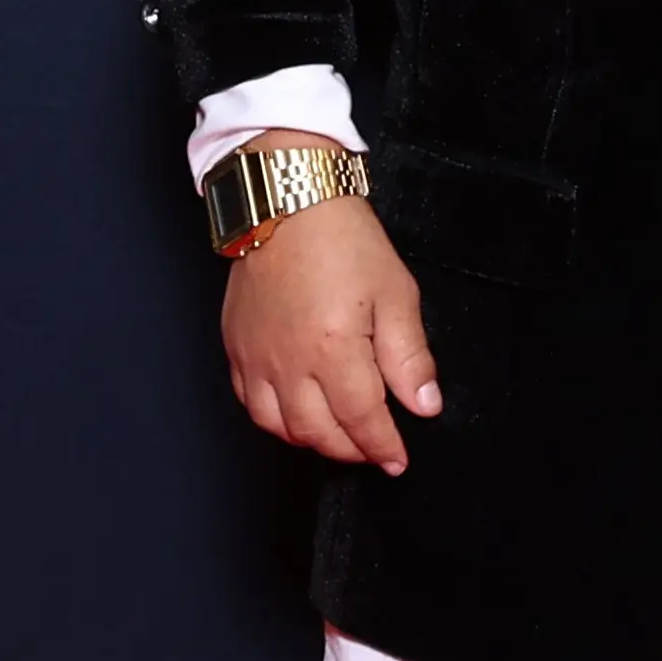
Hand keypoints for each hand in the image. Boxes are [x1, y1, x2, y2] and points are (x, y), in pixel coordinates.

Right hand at [218, 143, 438, 472]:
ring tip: (338, 436)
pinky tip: (295, 413)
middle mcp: (289, 362)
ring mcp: (257, 357)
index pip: (362, 421)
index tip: (398, 460)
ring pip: (280, 426)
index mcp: (334, 350)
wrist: (287, 200)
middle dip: (351, 450)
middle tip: (373, 448)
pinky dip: (275, 419)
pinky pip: (250, 403)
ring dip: (312, 440)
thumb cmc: (342, 239)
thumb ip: (409, 357)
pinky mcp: (237, 346)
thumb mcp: (395, 293)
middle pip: (319, 432)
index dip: (383, 447)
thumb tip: (424, 406)